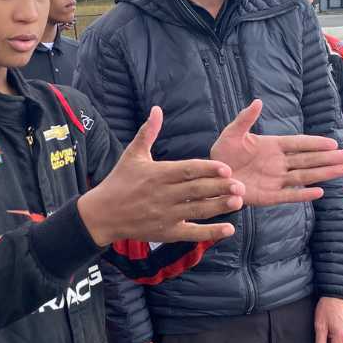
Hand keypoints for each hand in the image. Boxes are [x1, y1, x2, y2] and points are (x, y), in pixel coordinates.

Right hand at [79, 106, 242, 245]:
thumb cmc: (119, 181)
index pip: (187, 171)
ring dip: (219, 207)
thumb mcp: (132, 155)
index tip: (226, 168)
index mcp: (157, 174)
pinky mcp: (166, 232)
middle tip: (241, 185)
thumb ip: (148, 132)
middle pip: (196, 191)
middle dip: (219, 188)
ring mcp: (165, 215)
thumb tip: (157, 109)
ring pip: (197, 211)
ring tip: (239, 202)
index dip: (208, 169)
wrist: (102, 214)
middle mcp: (163, 195)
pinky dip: (210, 232)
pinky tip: (229, 228)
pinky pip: (191, 233)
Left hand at [211, 99, 342, 206]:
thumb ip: (245, 119)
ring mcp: (275, 180)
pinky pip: (288, 195)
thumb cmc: (223, 154)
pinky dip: (303, 194)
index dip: (315, 143)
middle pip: (307, 160)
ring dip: (322, 173)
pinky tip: (319, 192)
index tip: (333, 143)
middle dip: (327, 158)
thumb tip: (258, 102)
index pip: (298, 144)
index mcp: (272, 146)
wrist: (212, 177)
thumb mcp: (232, 133)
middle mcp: (278, 163)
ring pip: (303, 176)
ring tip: (342, 171)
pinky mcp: (268, 196)